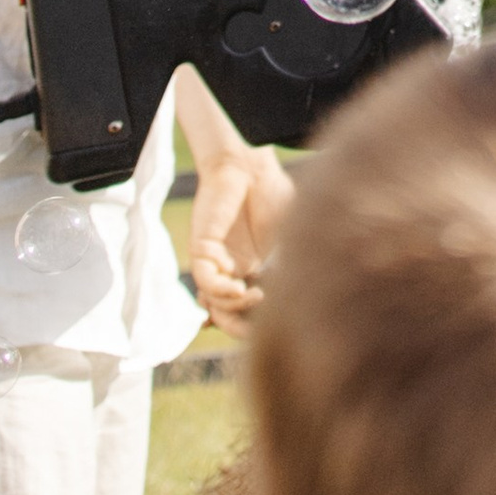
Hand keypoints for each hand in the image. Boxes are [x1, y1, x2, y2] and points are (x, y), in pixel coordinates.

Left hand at [189, 146, 292, 332]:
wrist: (254, 166)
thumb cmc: (275, 197)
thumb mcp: (290, 241)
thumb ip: (287, 271)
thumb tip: (292, 306)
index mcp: (255, 272)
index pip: (251, 309)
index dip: (258, 325)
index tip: (279, 326)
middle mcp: (233, 272)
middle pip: (228, 315)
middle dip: (240, 328)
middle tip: (257, 328)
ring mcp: (217, 263)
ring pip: (213, 303)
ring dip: (233, 308)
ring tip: (256, 296)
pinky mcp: (203, 249)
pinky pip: (205, 281)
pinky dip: (219, 289)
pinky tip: (238, 282)